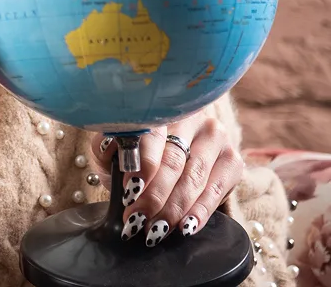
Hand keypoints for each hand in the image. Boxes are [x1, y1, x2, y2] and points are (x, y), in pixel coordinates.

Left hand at [91, 114, 243, 246]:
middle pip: (174, 161)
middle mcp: (191, 119)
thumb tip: (111, 149)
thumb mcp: (117, 146)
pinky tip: (185, 227)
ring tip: (155, 229)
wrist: (176, 155)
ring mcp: (216, 138)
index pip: (151, 137)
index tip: (129, 192)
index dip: (141, 166)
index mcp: (159, 111)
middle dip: (154, 196)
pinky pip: (217, 190)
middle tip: (137, 218)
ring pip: (195, 177)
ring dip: (174, 208)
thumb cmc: (138, 152)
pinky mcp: (233, 160)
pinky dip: (200, 211)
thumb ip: (108, 146)